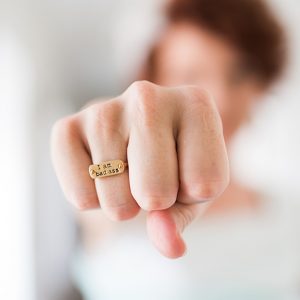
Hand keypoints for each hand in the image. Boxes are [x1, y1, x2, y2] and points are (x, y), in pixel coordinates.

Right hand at [50, 81, 228, 257]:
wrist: (130, 140)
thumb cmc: (170, 163)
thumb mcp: (191, 191)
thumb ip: (183, 219)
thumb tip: (169, 245)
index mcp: (195, 104)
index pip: (206, 182)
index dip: (194, 194)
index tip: (184, 172)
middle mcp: (148, 96)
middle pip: (157, 191)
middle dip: (155, 201)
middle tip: (150, 177)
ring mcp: (104, 109)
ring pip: (117, 200)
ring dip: (123, 204)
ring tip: (125, 173)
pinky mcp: (66, 127)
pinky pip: (80, 197)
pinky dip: (92, 201)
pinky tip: (100, 172)